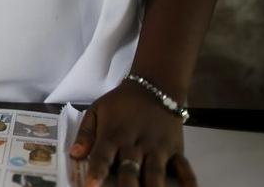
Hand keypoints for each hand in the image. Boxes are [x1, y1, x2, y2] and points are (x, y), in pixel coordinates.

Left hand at [69, 81, 196, 186]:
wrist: (155, 87)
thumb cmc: (121, 103)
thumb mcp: (97, 110)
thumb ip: (85, 134)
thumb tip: (74, 154)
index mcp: (113, 134)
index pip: (103, 156)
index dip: (97, 172)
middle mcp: (136, 143)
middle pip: (131, 169)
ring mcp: (158, 147)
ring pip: (155, 172)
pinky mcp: (176, 150)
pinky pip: (184, 168)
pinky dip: (188, 182)